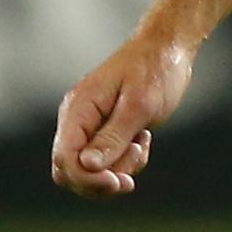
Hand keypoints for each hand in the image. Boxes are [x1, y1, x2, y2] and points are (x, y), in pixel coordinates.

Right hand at [51, 34, 194, 198]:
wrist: (167, 49)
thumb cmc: (155, 71)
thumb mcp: (139, 106)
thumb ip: (113, 137)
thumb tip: (86, 165)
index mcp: (79, 109)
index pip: (65, 158)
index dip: (87, 179)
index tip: (119, 182)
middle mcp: (77, 118)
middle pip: (70, 170)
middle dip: (101, 180)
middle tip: (131, 174)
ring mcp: (90, 125)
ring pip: (91, 169)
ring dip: (120, 167)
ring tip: (141, 142)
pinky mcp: (105, 129)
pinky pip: (108, 160)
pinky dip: (127, 159)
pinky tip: (142, 138)